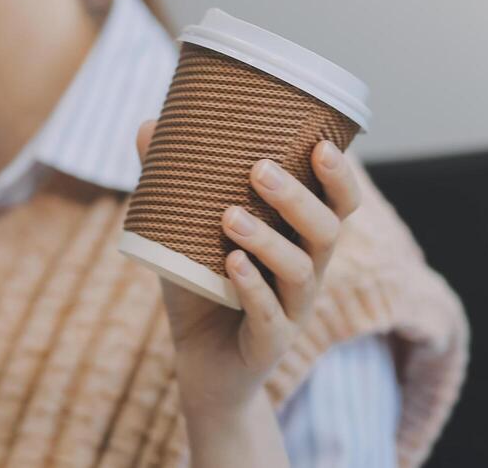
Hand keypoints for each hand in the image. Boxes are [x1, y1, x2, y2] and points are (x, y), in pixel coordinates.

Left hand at [132, 119, 361, 417]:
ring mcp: (292, 310)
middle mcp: (306, 271)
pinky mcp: (269, 344)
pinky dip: (253, 288)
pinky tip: (232, 264)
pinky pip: (271, 316)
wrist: (197, 362)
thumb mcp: (184, 231)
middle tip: (259, 169)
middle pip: (326, 231)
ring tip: (230, 216)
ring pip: (300, 271)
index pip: (337, 204)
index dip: (338, 177)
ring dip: (268, 240)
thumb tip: (149, 124)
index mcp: (299, 239)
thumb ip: (173, 182)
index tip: (320, 144)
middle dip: (298, 198)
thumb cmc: (201, 285)